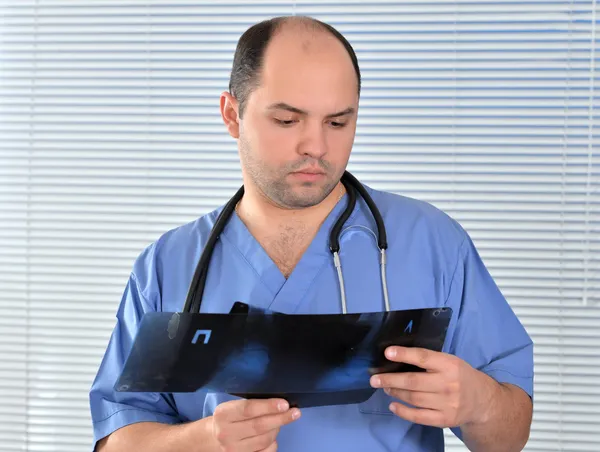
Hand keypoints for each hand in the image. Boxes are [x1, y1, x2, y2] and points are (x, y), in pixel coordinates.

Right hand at [212, 398, 300, 451]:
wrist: (212, 439)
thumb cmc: (229, 418)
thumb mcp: (233, 406)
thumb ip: (251, 404)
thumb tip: (279, 404)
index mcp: (223, 414)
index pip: (248, 409)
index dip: (268, 407)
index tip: (285, 404)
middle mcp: (226, 433)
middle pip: (259, 426)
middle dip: (280, 419)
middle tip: (295, 413)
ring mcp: (233, 450)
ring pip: (264, 440)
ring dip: (276, 429)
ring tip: (280, 421)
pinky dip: (273, 443)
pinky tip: (273, 435)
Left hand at [370, 346, 496, 427]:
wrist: (482, 401)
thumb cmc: (460, 376)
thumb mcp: (450, 361)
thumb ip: (429, 360)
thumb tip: (397, 357)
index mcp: (449, 365)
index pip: (423, 358)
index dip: (404, 354)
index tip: (387, 352)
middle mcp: (448, 384)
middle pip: (413, 381)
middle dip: (390, 379)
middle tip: (374, 379)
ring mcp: (447, 403)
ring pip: (413, 398)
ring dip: (395, 392)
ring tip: (385, 388)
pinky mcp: (444, 419)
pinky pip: (419, 416)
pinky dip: (403, 412)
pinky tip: (393, 406)